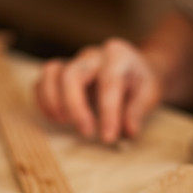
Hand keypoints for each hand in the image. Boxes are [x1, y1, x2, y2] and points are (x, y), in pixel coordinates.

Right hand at [35, 38, 161, 142]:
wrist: (135, 69)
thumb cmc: (141, 82)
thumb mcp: (150, 93)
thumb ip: (138, 110)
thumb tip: (128, 130)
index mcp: (118, 56)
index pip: (109, 82)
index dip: (107, 112)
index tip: (108, 137)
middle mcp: (93, 55)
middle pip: (72, 74)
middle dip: (75, 107)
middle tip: (87, 132)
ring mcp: (74, 61)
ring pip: (51, 73)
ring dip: (53, 101)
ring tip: (64, 123)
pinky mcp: (60, 72)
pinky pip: (42, 81)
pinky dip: (44, 101)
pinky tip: (56, 119)